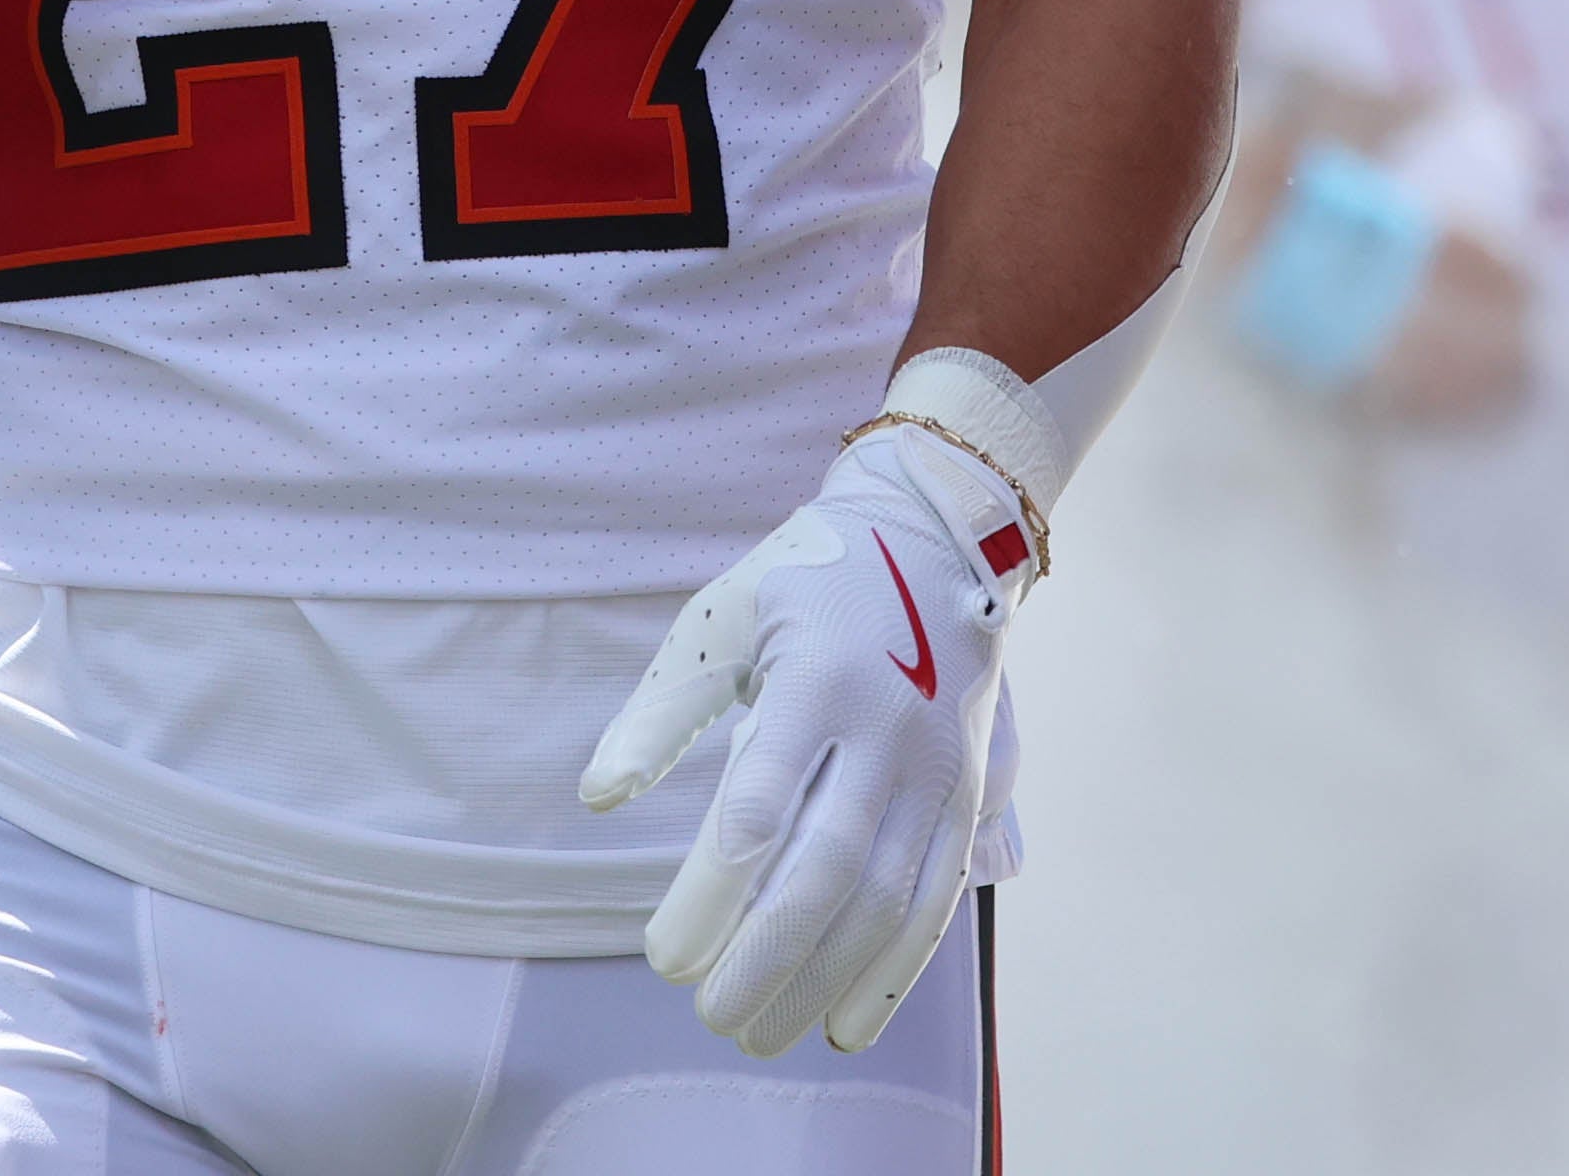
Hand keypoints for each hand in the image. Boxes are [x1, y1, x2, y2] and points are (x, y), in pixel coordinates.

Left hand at [582, 427, 1026, 1057]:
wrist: (938, 536)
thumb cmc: (805, 581)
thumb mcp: (722, 620)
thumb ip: (660, 712)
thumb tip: (599, 797)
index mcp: (815, 680)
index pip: (758, 808)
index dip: (710, 895)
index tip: (664, 956)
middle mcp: (887, 728)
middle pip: (827, 869)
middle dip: (766, 957)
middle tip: (708, 1014)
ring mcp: (937, 766)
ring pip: (887, 897)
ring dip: (825, 980)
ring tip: (760, 1032)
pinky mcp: (968, 793)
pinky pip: (936, 897)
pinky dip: (895, 970)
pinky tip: (847, 1022)